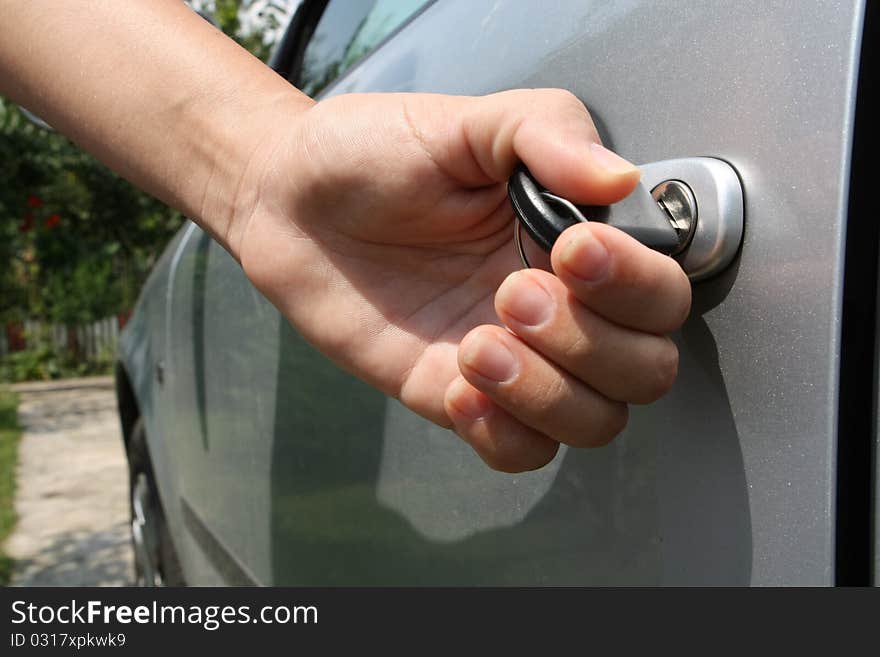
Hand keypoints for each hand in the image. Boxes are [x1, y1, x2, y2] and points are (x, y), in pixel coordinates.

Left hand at [234, 89, 691, 471]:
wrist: (290, 201)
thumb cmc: (375, 152)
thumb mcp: (466, 123)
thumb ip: (548, 133)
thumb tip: (622, 177)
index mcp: (575, 241)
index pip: (661, 293)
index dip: (633, 285)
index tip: (573, 249)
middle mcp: (559, 308)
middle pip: (645, 371)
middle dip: (589, 343)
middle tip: (510, 293)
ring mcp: (513, 360)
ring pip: (593, 422)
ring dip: (547, 393)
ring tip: (475, 343)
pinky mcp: (457, 395)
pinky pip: (519, 451)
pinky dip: (502, 433)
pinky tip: (457, 383)